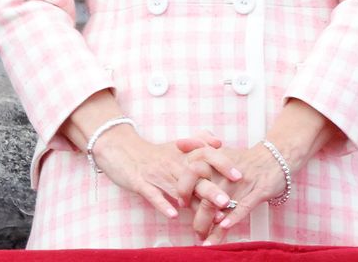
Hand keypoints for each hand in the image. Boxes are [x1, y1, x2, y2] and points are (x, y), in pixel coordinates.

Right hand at [91, 125, 240, 219]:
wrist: (119, 149)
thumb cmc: (151, 154)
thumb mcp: (174, 147)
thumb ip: (197, 142)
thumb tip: (217, 141)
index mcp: (180, 155)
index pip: (204, 155)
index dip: (222, 164)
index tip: (239, 175)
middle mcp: (170, 163)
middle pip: (194, 174)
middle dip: (212, 188)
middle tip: (228, 201)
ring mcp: (155, 173)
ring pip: (177, 187)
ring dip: (194, 200)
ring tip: (210, 213)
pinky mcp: (140, 182)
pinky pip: (152, 194)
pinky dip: (163, 204)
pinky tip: (173, 214)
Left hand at [181, 142, 287, 244]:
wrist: (274, 158)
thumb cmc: (243, 158)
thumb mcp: (220, 151)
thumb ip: (198, 148)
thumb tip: (178, 144)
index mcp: (214, 160)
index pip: (191, 172)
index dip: (184, 188)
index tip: (181, 203)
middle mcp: (224, 171)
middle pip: (203, 192)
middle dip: (197, 214)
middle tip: (195, 230)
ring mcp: (240, 183)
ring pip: (220, 204)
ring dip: (210, 224)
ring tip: (204, 239)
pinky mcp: (257, 192)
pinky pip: (242, 207)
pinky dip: (232, 218)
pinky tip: (223, 228)